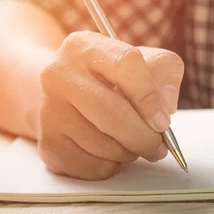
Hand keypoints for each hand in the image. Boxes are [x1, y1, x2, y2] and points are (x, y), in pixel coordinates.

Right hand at [38, 31, 183, 179]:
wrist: (65, 95)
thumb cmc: (113, 79)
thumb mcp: (144, 61)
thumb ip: (165, 72)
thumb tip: (165, 105)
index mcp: (85, 46)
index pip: (125, 64)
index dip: (149, 96)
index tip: (163, 121)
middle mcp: (59, 74)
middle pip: (111, 112)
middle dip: (144, 136)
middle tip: (159, 146)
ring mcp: (49, 110)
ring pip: (103, 145)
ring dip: (129, 152)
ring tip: (132, 143)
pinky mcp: (48, 144)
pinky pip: (92, 167)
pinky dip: (111, 166)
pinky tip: (111, 152)